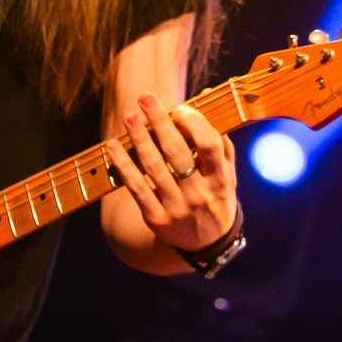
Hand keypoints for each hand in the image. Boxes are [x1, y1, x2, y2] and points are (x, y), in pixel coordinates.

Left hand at [102, 93, 238, 253]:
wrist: (208, 244)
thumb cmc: (216, 197)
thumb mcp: (228, 175)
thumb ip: (220, 141)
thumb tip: (206, 98)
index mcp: (220, 179)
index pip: (209, 146)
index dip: (194, 124)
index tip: (179, 108)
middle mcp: (198, 193)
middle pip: (177, 152)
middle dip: (160, 122)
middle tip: (145, 97)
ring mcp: (176, 207)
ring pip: (154, 167)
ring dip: (139, 139)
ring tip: (129, 116)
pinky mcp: (156, 218)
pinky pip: (136, 187)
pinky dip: (123, 165)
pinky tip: (113, 146)